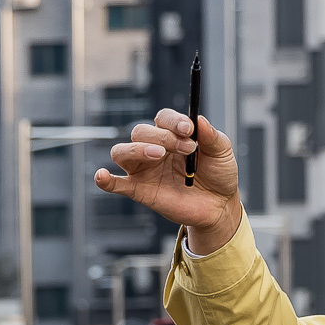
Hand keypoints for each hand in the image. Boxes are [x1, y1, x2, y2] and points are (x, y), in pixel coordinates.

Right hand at [102, 111, 242, 251]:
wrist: (219, 206)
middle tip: (187, 148)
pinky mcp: (139, 190)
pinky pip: (116, 184)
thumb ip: (211, 135)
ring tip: (158, 155)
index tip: (188, 129)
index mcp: (172, 135)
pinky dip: (105, 180)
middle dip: (163, 136)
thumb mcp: (222, 151)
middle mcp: (154, 148)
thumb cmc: (218, 174)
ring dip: (137, 149)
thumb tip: (198, 119)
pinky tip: (102, 176)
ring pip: (122, 152)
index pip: (162, 119)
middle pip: (141, 132)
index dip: (172, 121)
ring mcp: (144, 170)